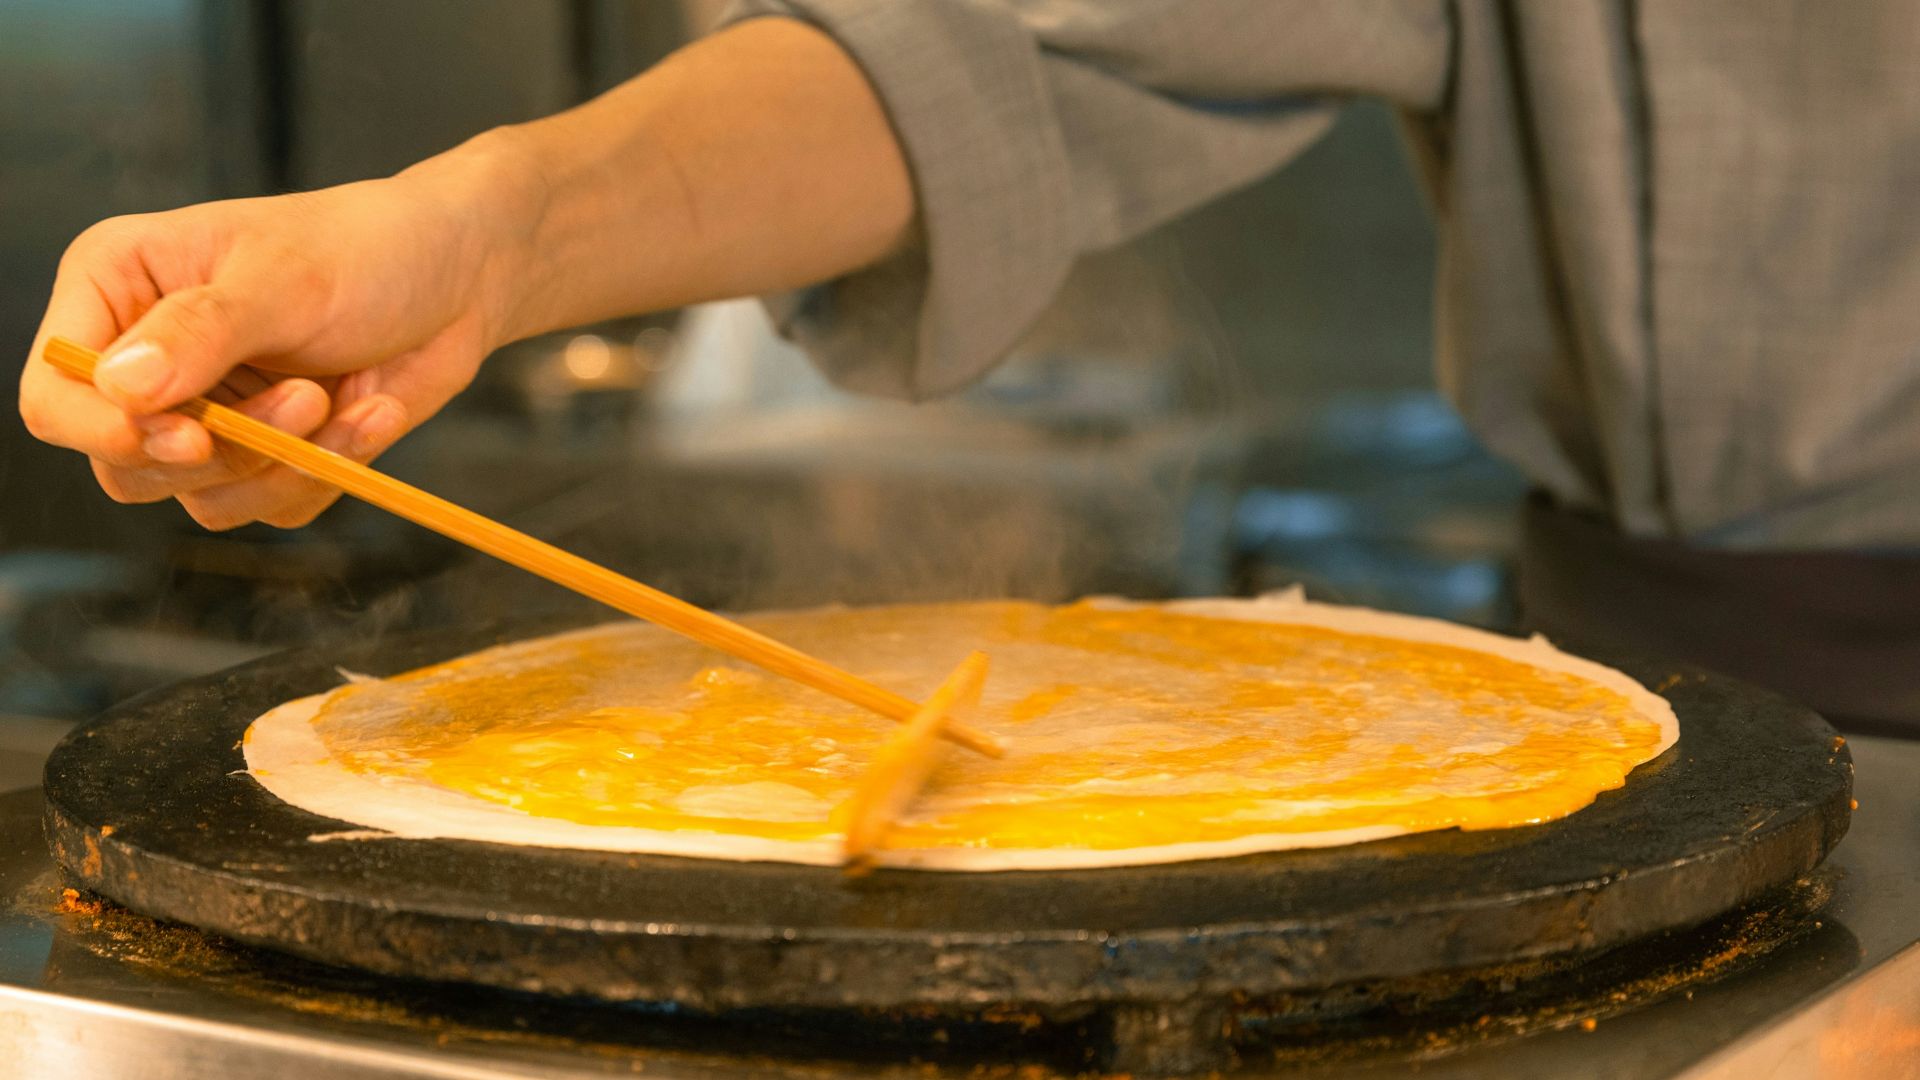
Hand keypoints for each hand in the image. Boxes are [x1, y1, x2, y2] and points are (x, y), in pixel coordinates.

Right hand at [18, 134, 536, 528]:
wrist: (460, 275)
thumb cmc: (366, 248)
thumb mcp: (283, 277)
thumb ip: (201, 331)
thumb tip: (119, 387)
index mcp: (115, 289)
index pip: (54, 391)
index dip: (104, 430)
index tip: (189, 436)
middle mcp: (146, 358)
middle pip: (125, 464)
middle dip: (221, 452)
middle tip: (301, 398)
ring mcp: (207, 414)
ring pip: (201, 499)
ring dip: (282, 464)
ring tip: (335, 398)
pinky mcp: (268, 455)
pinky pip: (274, 506)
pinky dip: (329, 470)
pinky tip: (371, 412)